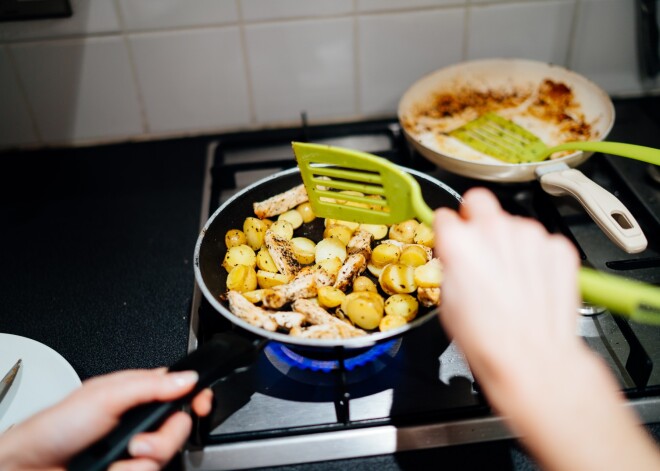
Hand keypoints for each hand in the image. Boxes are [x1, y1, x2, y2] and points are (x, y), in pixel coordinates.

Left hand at [0, 368, 213, 470]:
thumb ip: (150, 385)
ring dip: (143, 460)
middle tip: (139, 441)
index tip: (202, 403)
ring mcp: (136, 450)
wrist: (32, 468)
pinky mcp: (130, 470)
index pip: (181, 389)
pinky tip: (112, 468)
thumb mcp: (106, 395)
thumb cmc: (58, 426)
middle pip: (180, 426)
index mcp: (138, 393)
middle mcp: (141, 421)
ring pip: (166, 455)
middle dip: (164, 437)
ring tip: (120, 456)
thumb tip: (187, 378)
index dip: (197, 396)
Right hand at [433, 188, 659, 470]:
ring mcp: (531, 236)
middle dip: (476, 216)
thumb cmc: (487, 338)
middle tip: (478, 242)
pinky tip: (532, 283)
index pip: (446, 215)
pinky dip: (537, 257)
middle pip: (480, 201)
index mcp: (459, 242)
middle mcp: (495, 229)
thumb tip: (457, 257)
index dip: (448, 229)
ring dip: (510, 242)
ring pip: (515, 223)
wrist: (532, 357)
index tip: (451, 238)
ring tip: (511, 278)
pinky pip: (543, 243)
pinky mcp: (559, 248)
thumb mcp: (448, 300)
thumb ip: (452, 264)